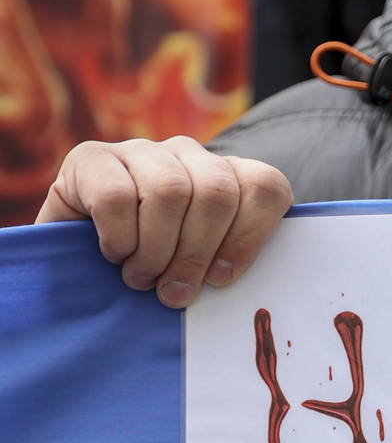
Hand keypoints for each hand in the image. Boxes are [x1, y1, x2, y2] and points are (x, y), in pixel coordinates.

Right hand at [36, 137, 292, 307]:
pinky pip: (117, 196)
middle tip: (176, 292)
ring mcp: (140, 150)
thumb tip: (229, 283)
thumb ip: (222, 268)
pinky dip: (119, 238)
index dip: (249, 236)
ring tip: (142, 279)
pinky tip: (114, 254)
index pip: (264, 186)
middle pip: (217, 192)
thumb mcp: (195, 268)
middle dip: (197, 253)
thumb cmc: (151, 271)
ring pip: (170, 191)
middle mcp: (187, 153)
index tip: (222, 279)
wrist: (76, 262)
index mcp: (226, 175)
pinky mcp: (91, 157)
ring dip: (155, 250)